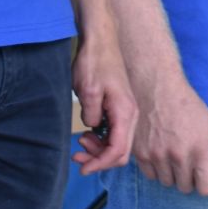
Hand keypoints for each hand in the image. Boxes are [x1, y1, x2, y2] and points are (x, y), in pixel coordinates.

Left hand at [72, 30, 136, 174]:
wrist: (101, 40)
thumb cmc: (95, 61)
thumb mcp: (88, 89)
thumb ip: (92, 113)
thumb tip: (93, 127)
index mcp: (125, 111)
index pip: (118, 150)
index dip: (100, 163)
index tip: (83, 168)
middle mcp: (130, 114)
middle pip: (120, 151)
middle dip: (99, 159)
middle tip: (77, 156)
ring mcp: (126, 111)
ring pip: (117, 143)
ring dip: (99, 150)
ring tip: (80, 143)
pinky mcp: (119, 108)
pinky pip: (114, 132)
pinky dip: (101, 139)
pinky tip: (88, 133)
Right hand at [131, 72, 207, 194]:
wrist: (157, 88)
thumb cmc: (184, 103)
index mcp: (199, 149)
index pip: (206, 188)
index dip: (206, 184)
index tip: (203, 178)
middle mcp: (178, 156)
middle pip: (185, 187)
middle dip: (187, 178)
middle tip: (186, 164)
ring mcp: (158, 156)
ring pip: (166, 182)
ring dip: (170, 173)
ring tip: (171, 156)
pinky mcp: (141, 154)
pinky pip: (150, 174)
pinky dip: (155, 168)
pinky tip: (158, 154)